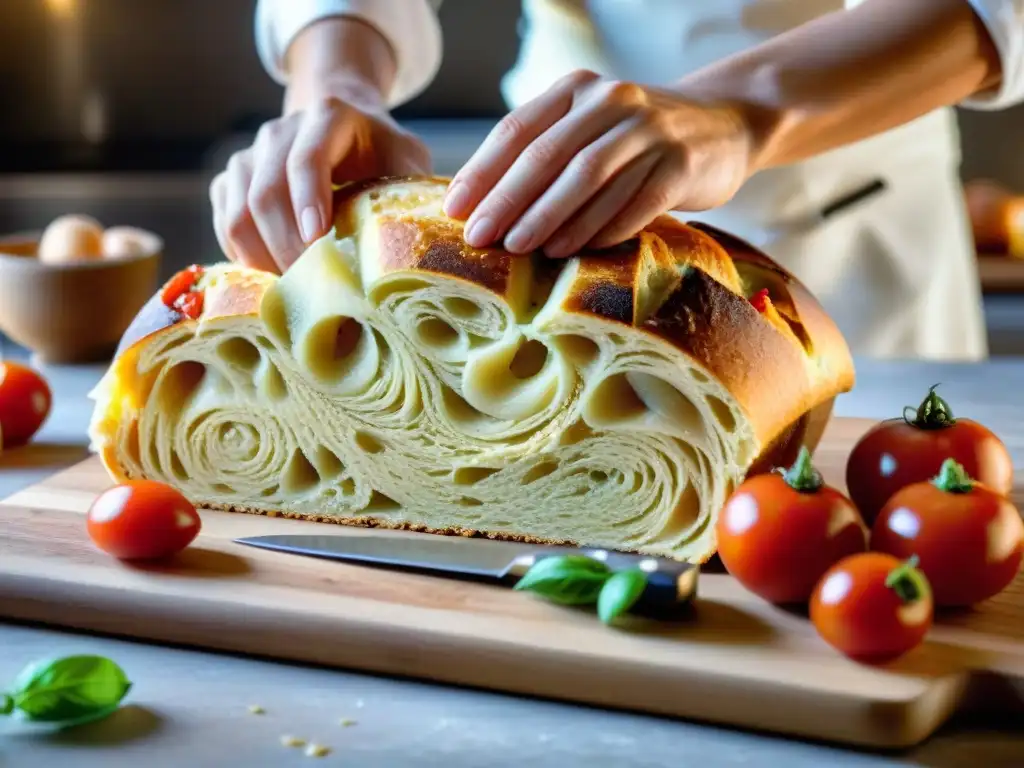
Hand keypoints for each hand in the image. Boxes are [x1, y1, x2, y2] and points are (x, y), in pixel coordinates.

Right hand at [210, 87, 429, 272]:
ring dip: (262, 258)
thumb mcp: (406, 159)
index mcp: (328, 117)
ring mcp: (250, 156)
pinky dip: (245, 257)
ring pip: (237, 213)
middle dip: (286, 246)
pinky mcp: (233, 181)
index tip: (316, 240)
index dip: (307, 199)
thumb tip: (411, 246)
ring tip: (294, 290)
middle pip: (265, 193)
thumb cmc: (380, 150)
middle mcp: (279, 132)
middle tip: (312, 287)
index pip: (306, 157)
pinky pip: (225, 224)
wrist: (341, 122)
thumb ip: (410, 191)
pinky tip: (273, 278)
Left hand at [443, 70, 757, 257]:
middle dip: (507, 200)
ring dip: (549, 217)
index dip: (482, 173)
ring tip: (519, 248)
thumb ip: (543, 153)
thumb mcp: (589, 128)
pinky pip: (633, 202)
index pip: (517, 130)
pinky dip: (599, 229)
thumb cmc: (636, 140)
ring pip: (588, 178)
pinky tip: (573, 250)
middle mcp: (612, 101)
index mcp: (577, 90)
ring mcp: (650, 131)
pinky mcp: (681, 165)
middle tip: (480, 237)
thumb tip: (478, 206)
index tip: (454, 211)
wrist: (724, 124)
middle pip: (547, 155)